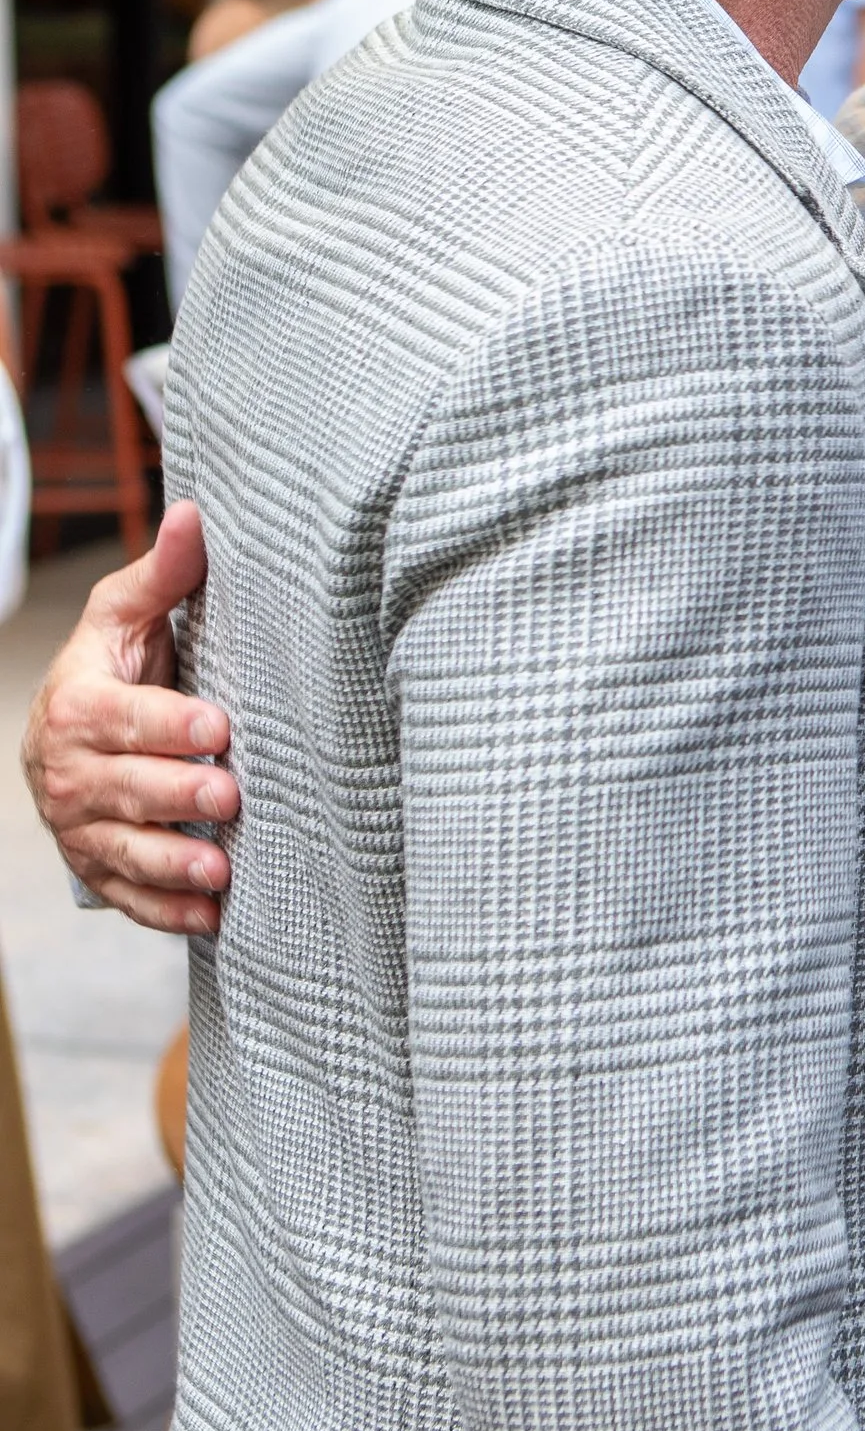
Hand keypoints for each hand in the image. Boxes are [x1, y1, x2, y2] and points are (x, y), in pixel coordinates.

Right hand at [21, 501, 236, 935]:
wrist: (69, 730)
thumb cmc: (112, 666)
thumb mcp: (124, 615)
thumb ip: (162, 575)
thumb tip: (195, 514)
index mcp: (78, 704)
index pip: (124, 719)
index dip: (168, 725)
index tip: (218, 728)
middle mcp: (68, 770)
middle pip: (125, 787)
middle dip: (176, 795)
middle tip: (230, 799)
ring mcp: (79, 824)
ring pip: (122, 849)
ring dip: (171, 863)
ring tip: (220, 870)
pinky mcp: (95, 865)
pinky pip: (125, 894)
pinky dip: (165, 910)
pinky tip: (211, 916)